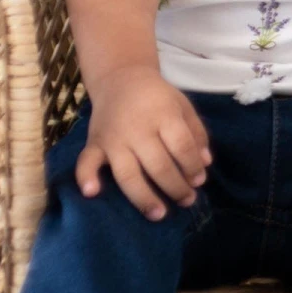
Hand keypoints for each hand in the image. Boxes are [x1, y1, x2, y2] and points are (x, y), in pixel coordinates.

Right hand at [77, 67, 212, 221]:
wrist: (120, 78)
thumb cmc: (157, 97)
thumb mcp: (182, 106)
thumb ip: (196, 134)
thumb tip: (205, 163)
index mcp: (163, 114)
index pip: (181, 146)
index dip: (192, 166)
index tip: (199, 180)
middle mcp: (137, 127)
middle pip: (159, 165)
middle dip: (176, 187)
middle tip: (187, 200)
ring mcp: (114, 137)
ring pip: (128, 174)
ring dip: (144, 197)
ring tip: (159, 214)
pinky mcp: (94, 143)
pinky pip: (87, 161)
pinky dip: (87, 177)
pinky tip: (92, 193)